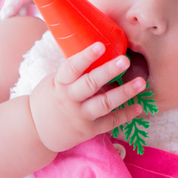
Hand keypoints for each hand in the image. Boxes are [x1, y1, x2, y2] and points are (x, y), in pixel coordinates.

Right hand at [28, 42, 146, 152]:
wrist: (36, 131)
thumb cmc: (50, 99)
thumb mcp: (54, 81)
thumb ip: (74, 71)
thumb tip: (98, 48)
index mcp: (60, 83)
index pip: (72, 68)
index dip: (85, 57)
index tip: (99, 45)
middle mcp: (69, 100)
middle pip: (90, 84)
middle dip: (108, 71)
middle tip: (125, 60)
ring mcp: (80, 116)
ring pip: (104, 104)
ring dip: (124, 93)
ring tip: (141, 82)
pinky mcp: (89, 131)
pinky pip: (110, 122)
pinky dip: (126, 114)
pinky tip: (139, 106)